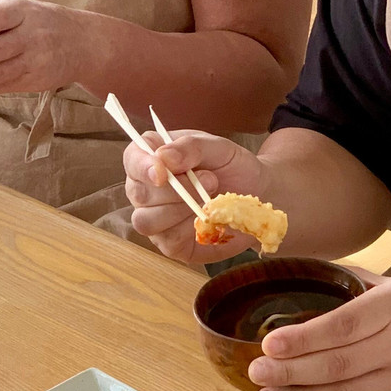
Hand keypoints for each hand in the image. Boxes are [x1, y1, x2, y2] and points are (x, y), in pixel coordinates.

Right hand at [123, 131, 263, 262]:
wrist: (259, 193)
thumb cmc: (233, 166)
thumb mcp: (218, 147)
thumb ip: (191, 147)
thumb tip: (163, 157)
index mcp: (153, 158)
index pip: (132, 158)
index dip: (141, 166)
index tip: (161, 172)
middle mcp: (147, 189)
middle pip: (138, 193)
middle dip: (174, 189)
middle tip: (210, 178)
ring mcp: (156, 218)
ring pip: (146, 221)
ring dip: (180, 210)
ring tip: (210, 199)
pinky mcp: (171, 243)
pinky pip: (167, 241)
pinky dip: (190, 230)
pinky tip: (209, 220)